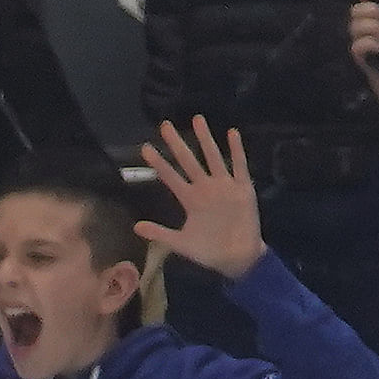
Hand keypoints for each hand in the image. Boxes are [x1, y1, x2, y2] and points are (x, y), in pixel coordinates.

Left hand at [134, 115, 264, 280]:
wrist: (237, 258)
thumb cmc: (209, 250)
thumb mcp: (181, 243)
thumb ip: (160, 234)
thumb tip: (136, 227)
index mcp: (190, 200)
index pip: (170, 177)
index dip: (159, 163)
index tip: (145, 148)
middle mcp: (205, 188)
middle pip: (188, 161)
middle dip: (177, 144)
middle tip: (165, 125)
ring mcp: (224, 186)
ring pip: (212, 157)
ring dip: (205, 139)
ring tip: (197, 119)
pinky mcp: (242, 189)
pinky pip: (239, 166)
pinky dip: (236, 151)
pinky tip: (232, 134)